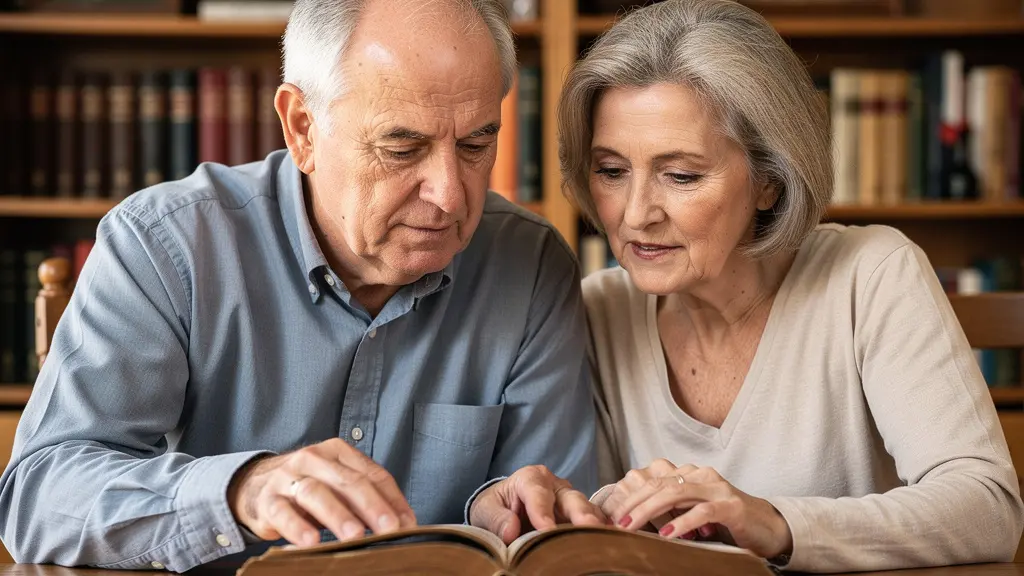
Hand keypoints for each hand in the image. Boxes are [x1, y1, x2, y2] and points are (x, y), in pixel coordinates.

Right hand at [227, 438, 416, 546]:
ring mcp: (288, 478)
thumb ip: (367, 498)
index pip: (372, 474)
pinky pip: (283, 513)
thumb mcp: (338, 485)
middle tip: (389, 529)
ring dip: (338, 516)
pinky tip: (311, 542)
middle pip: (348, 482)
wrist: (255, 485)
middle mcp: (313, 459)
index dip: (392, 499)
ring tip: (354, 536)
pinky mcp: (268, 500)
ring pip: (316, 493)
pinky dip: (298, 527)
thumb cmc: (308, 487)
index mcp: (337, 451)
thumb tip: (404, 523)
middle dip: (372, 507)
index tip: (407, 524)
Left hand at [469, 465, 606, 543]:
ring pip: (588, 511)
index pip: (538, 494)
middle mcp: (557, 487)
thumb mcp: (486, 510)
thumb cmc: (496, 507)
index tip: (546, 530)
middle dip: (581, 514)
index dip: (542, 512)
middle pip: (571, 499)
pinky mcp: (581, 517)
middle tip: (588, 527)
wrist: (505, 510)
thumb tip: (511, 530)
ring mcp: (572, 502)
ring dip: (595, 525)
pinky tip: (609, 541)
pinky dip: (602, 532)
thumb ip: (496, 518)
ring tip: (604, 538)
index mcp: (532, 478)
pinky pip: (595, 523)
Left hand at [602, 459, 791, 559]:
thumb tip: (635, 522)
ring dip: (648, 512)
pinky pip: (701, 512)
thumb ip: (671, 511)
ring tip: (631, 527)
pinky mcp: (731, 506)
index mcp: (690, 475)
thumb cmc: (726, 522)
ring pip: (675, 494)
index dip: (630, 497)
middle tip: (616, 523)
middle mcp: (701, 476)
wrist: (768, 528)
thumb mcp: (693, 513)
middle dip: (633, 504)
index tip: (613, 515)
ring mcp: (717, 488)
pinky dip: (682, 523)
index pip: (652, 481)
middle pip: (659, 485)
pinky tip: (667, 534)